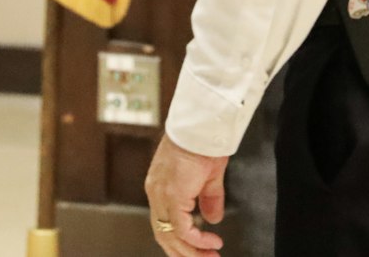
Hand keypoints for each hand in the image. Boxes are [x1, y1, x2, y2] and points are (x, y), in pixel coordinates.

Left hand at [146, 134, 226, 253]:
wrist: (201, 125)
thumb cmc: (203, 141)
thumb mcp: (208, 175)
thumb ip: (208, 199)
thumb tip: (212, 219)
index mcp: (160, 187)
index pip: (163, 223)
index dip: (178, 241)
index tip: (197, 250)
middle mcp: (155, 192)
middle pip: (163, 235)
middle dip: (184, 253)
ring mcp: (161, 194)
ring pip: (170, 236)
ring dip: (191, 252)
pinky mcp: (172, 194)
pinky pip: (181, 228)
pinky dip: (196, 240)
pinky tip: (211, 242)